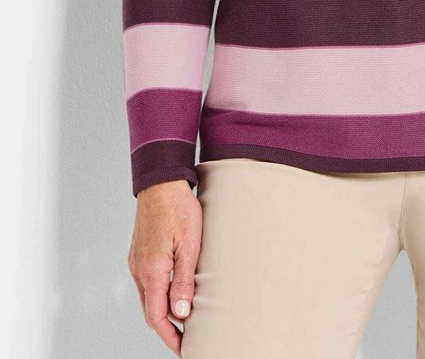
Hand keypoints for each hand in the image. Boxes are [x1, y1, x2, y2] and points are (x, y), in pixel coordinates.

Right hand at [127, 179, 202, 353]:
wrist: (161, 181)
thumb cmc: (179, 208)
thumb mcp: (189, 245)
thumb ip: (184, 280)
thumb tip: (181, 314)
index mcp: (151, 270)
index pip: (157, 317)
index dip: (170, 337)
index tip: (184, 348)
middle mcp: (139, 269)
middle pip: (150, 311)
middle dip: (167, 329)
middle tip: (186, 340)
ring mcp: (136, 260)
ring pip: (148, 297)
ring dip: (163, 311)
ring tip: (184, 320)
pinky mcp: (139, 252)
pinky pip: (147, 282)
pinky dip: (159, 294)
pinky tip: (173, 292)